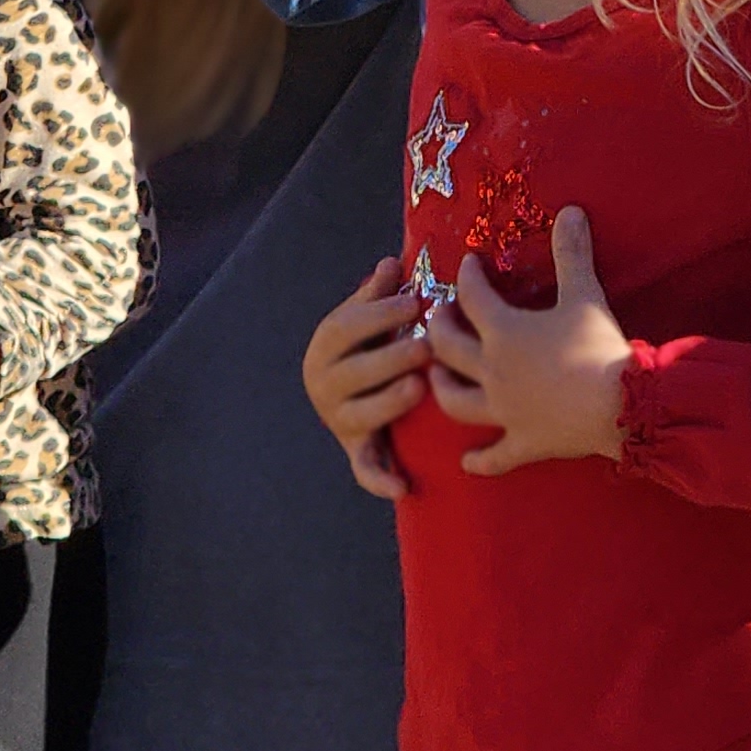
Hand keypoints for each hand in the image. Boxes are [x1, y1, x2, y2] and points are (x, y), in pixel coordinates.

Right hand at [305, 256, 433, 497]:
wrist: (344, 391)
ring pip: (362, 414)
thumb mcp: (366, 318)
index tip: (415, 302)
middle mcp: (324, 385)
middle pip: (355, 372)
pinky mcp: (356, 449)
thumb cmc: (366, 344)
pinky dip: (380, 479)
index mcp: (324, 348)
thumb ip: (376, 295)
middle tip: (426, 346)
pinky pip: (365, 468)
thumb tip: (390, 263)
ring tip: (418, 388)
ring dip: (389, 403)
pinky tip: (402, 487)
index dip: (379, 314)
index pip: (346, 328)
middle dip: (391, 357)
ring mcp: (339, 419)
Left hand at [424, 206, 632, 476]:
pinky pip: (492, 456)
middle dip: (438, 329)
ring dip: (441, 387)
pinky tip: (467, 461)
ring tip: (437, 377)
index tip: (466, 264)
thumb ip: (572, 252)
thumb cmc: (598, 348)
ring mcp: (503, 411)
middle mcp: (492, 371)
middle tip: (440, 316)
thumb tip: (571, 210)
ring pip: (455, 401)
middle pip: (447, 348)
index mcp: (504, 332)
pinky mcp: (522, 442)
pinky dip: (479, 459)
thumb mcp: (585, 294)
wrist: (620, 405)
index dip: (467, 277)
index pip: (472, 297)